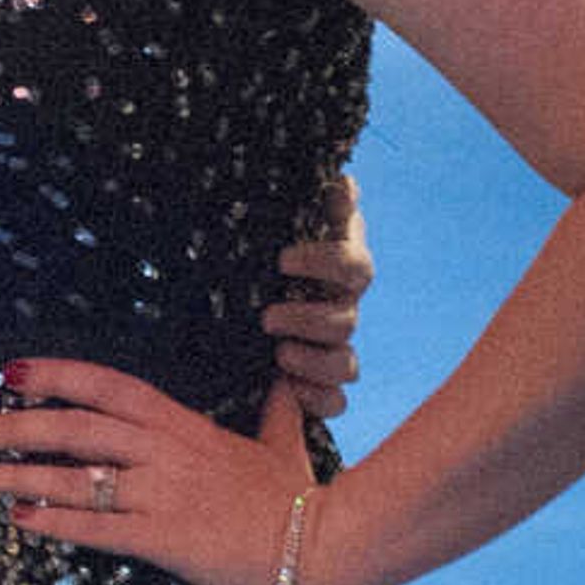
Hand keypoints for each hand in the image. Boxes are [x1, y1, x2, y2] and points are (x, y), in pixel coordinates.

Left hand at [0, 357, 315, 584]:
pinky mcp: (167, 539)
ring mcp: (165, 495)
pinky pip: (99, 527)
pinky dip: (55, 521)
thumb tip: (289, 383)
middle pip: (77, 428)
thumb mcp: (286, 444)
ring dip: (18, 475)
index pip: (110, 387)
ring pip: (77, 478)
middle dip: (17, 426)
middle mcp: (167, 453)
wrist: (331, 547)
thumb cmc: (305, 499)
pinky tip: (19, 517)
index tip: (11, 371)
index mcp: (187, 427)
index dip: (58, 375)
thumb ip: (277, 411)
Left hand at [260, 172, 372, 420]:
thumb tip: (343, 183)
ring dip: (315, 362)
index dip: (327, 264)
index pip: (354, 266)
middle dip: (308, 320)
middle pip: (347, 321)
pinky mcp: (316, 383)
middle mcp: (339, 309)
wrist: (230, 300)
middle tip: (266, 318)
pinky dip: (319, 400)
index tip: (283, 260)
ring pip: (347, 364)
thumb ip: (315, 206)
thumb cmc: (260, 254)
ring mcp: (331, 348)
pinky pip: (336, 401)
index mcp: (334, 270)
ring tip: (277, 355)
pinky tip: (290, 391)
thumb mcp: (273, 226)